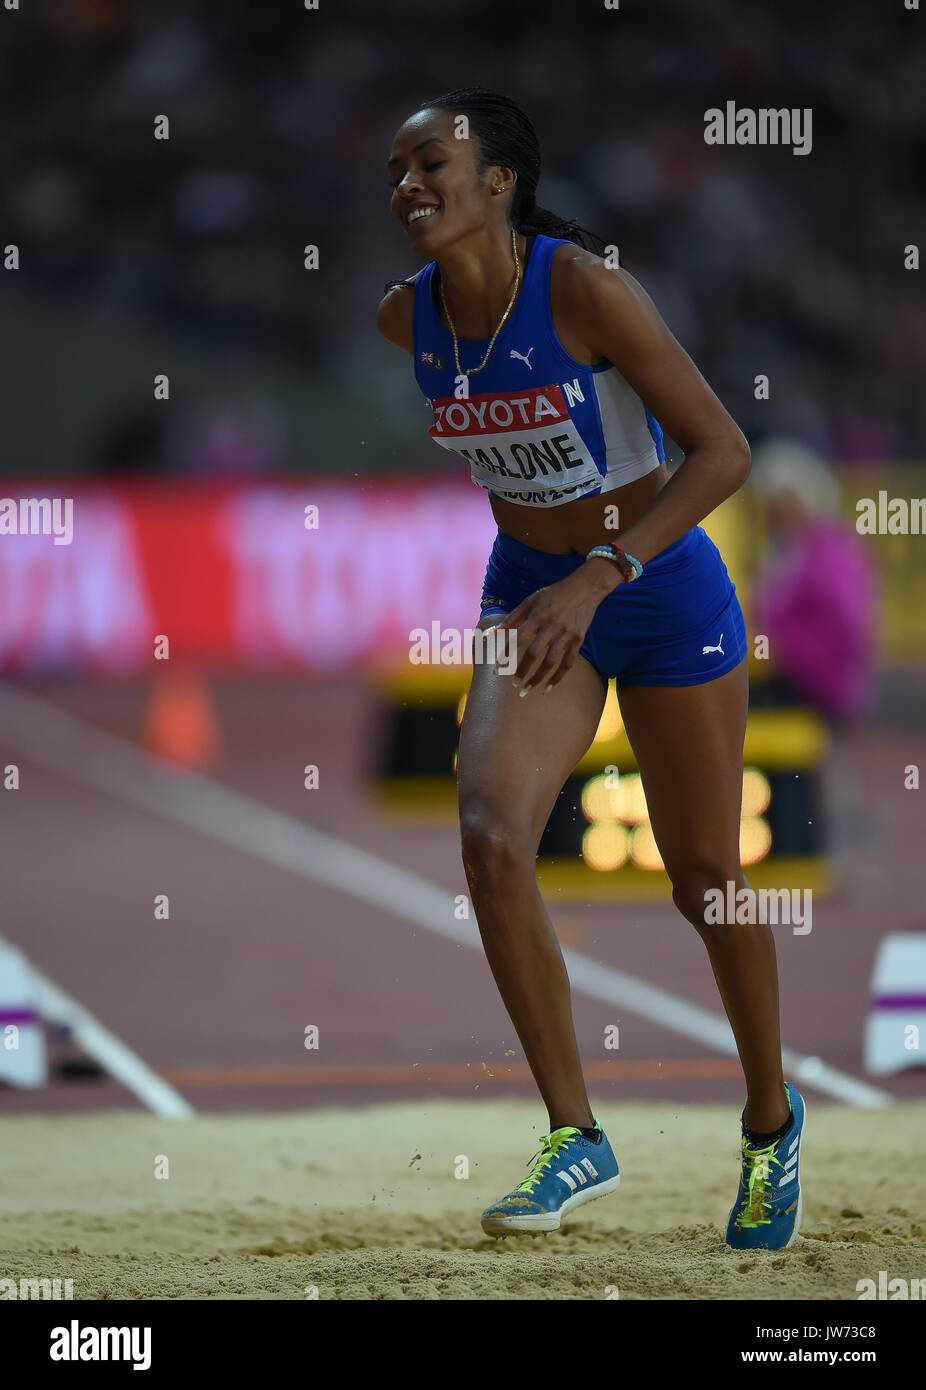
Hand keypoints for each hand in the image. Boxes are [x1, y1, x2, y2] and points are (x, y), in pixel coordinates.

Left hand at [490, 560, 621, 694]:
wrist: (586, 588)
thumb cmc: (554, 594)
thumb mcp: (531, 601)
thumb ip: (512, 618)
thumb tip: (492, 632)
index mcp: (538, 616)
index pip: (518, 639)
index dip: (506, 655)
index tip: (497, 670)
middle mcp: (551, 626)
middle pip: (534, 653)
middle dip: (522, 671)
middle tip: (513, 684)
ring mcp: (566, 634)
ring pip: (550, 662)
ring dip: (538, 678)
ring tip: (526, 690)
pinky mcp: (578, 640)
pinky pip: (568, 663)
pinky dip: (558, 677)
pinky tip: (547, 688)